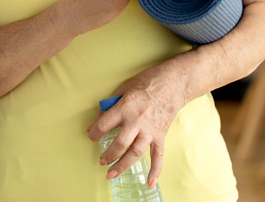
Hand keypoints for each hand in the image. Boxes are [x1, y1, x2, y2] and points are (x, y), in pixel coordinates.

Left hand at [87, 67, 186, 188]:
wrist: (173, 83)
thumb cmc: (147, 82)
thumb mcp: (124, 89)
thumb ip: (109, 106)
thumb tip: (96, 121)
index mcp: (125, 107)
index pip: (104, 124)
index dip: (94, 132)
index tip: (91, 136)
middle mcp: (137, 121)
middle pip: (120, 144)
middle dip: (108, 155)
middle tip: (101, 161)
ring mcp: (150, 130)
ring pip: (135, 153)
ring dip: (122, 165)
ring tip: (111, 174)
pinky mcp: (161, 135)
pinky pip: (158, 156)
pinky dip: (155, 171)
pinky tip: (150, 183)